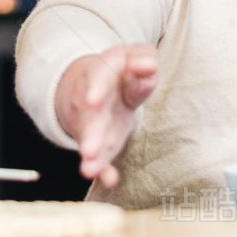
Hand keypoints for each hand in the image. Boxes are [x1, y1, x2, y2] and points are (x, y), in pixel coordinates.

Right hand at [56, 44, 159, 187]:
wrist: (96, 84)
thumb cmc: (122, 70)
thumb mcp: (133, 57)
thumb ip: (143, 60)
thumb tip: (147, 66)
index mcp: (101, 73)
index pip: (97, 79)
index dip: (96, 89)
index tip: (94, 99)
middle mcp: (90, 100)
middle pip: (89, 116)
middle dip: (89, 132)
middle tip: (89, 149)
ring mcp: (92, 123)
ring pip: (88, 139)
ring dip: (91, 154)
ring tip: (90, 169)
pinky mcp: (99, 143)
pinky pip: (98, 158)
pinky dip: (102, 170)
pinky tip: (109, 179)